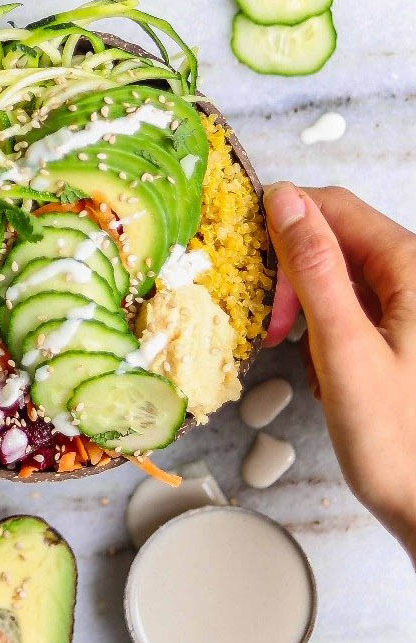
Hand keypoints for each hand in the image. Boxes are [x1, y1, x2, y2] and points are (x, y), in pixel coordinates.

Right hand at [263, 183, 415, 561]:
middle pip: (336, 236)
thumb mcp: (344, 349)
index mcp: (413, 268)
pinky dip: (325, 325)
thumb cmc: (400, 442)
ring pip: (339, 272)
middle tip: (271, 322)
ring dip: (305, 301)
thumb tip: (283, 199)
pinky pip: (353, 304)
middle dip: (291, 270)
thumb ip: (314, 269)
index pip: (332, 206)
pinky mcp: (407, 333)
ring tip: (294, 348)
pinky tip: (321, 364)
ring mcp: (414, 306)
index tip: (243, 262)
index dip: (279, 223)